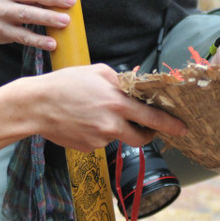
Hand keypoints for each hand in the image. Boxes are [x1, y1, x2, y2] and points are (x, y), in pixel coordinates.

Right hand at [26, 65, 185, 151]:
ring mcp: (100, 139)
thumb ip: (119, 80)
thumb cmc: (64, 84)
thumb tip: (134, 86)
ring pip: (118, 136)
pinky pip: (101, 141)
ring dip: (116, 128)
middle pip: (142, 136)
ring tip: (94, 113)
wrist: (36, 106)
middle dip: (150, 134)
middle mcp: (111, 124)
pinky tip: (82, 121)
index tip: (182, 128)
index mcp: (116, 102)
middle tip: (151, 130)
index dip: (170, 124)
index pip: (152, 117)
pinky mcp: (89, 148)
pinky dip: (97, 132)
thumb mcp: (95, 71)